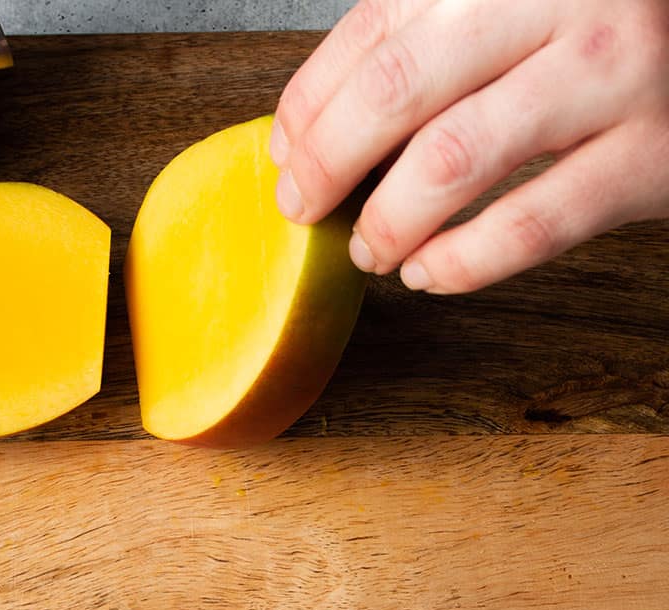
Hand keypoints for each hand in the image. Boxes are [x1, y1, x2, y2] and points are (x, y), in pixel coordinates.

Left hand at [270, 0, 668, 292]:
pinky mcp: (651, 156)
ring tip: (370, 249)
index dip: (309, 102)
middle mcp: (560, 2)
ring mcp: (610, 75)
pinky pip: (531, 224)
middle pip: (397, 90)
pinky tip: (429, 272)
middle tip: (303, 206)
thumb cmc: (601, 29)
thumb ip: (423, 44)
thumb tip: (306, 133)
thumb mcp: (513, 6)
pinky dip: (461, 261)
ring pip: (453, 161)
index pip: (373, 28)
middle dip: (328, 162)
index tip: (286, 154)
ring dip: (388, 221)